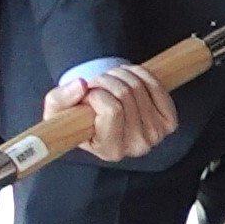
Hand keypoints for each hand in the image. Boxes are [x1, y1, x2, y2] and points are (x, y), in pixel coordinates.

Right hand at [52, 58, 181, 163]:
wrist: (101, 119)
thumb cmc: (76, 119)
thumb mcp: (55, 113)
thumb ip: (59, 100)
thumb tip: (81, 85)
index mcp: (111, 150)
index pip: (111, 110)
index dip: (96, 94)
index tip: (87, 95)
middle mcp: (137, 146)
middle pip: (126, 94)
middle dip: (106, 79)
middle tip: (96, 83)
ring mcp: (157, 134)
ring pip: (139, 86)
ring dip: (120, 74)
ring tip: (108, 81)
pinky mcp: (169, 121)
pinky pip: (156, 85)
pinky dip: (139, 73)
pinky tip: (126, 77)